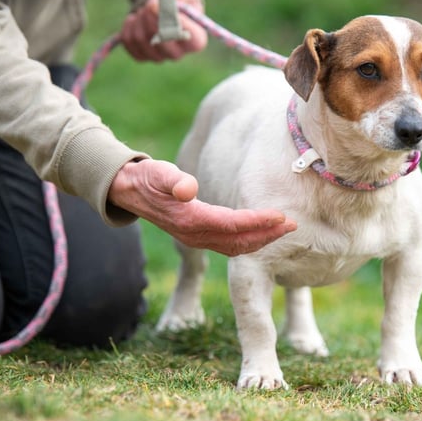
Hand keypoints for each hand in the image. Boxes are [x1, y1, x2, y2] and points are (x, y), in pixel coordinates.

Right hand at [108, 159, 297, 256]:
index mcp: (189, 220)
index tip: (280, 216)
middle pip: (238, 241)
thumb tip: (188, 189)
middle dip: (268, 235)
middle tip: (293, 224)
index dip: (257, 221)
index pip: (231, 224)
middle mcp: (194, 235)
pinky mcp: (199, 237)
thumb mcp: (156, 172)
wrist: (128, 191)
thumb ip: (172, 180)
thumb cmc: (146, 177)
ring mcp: (196, 239)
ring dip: (262, 240)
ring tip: (285, 229)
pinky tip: (265, 233)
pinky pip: (230, 245)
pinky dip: (250, 241)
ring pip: (236, 247)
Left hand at [121, 0, 207, 61]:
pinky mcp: (141, 56)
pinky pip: (129, 40)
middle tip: (151, 2)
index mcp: (196, 40)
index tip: (168, 5)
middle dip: (153, 16)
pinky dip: (129, 25)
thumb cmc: (179, 2)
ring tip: (145, 9)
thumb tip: (163, 3)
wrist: (163, 11)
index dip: (178, 20)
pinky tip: (136, 19)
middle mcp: (178, 53)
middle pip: (163, 39)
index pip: (191, 37)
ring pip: (142, 38)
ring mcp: (158, 57)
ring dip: (140, 18)